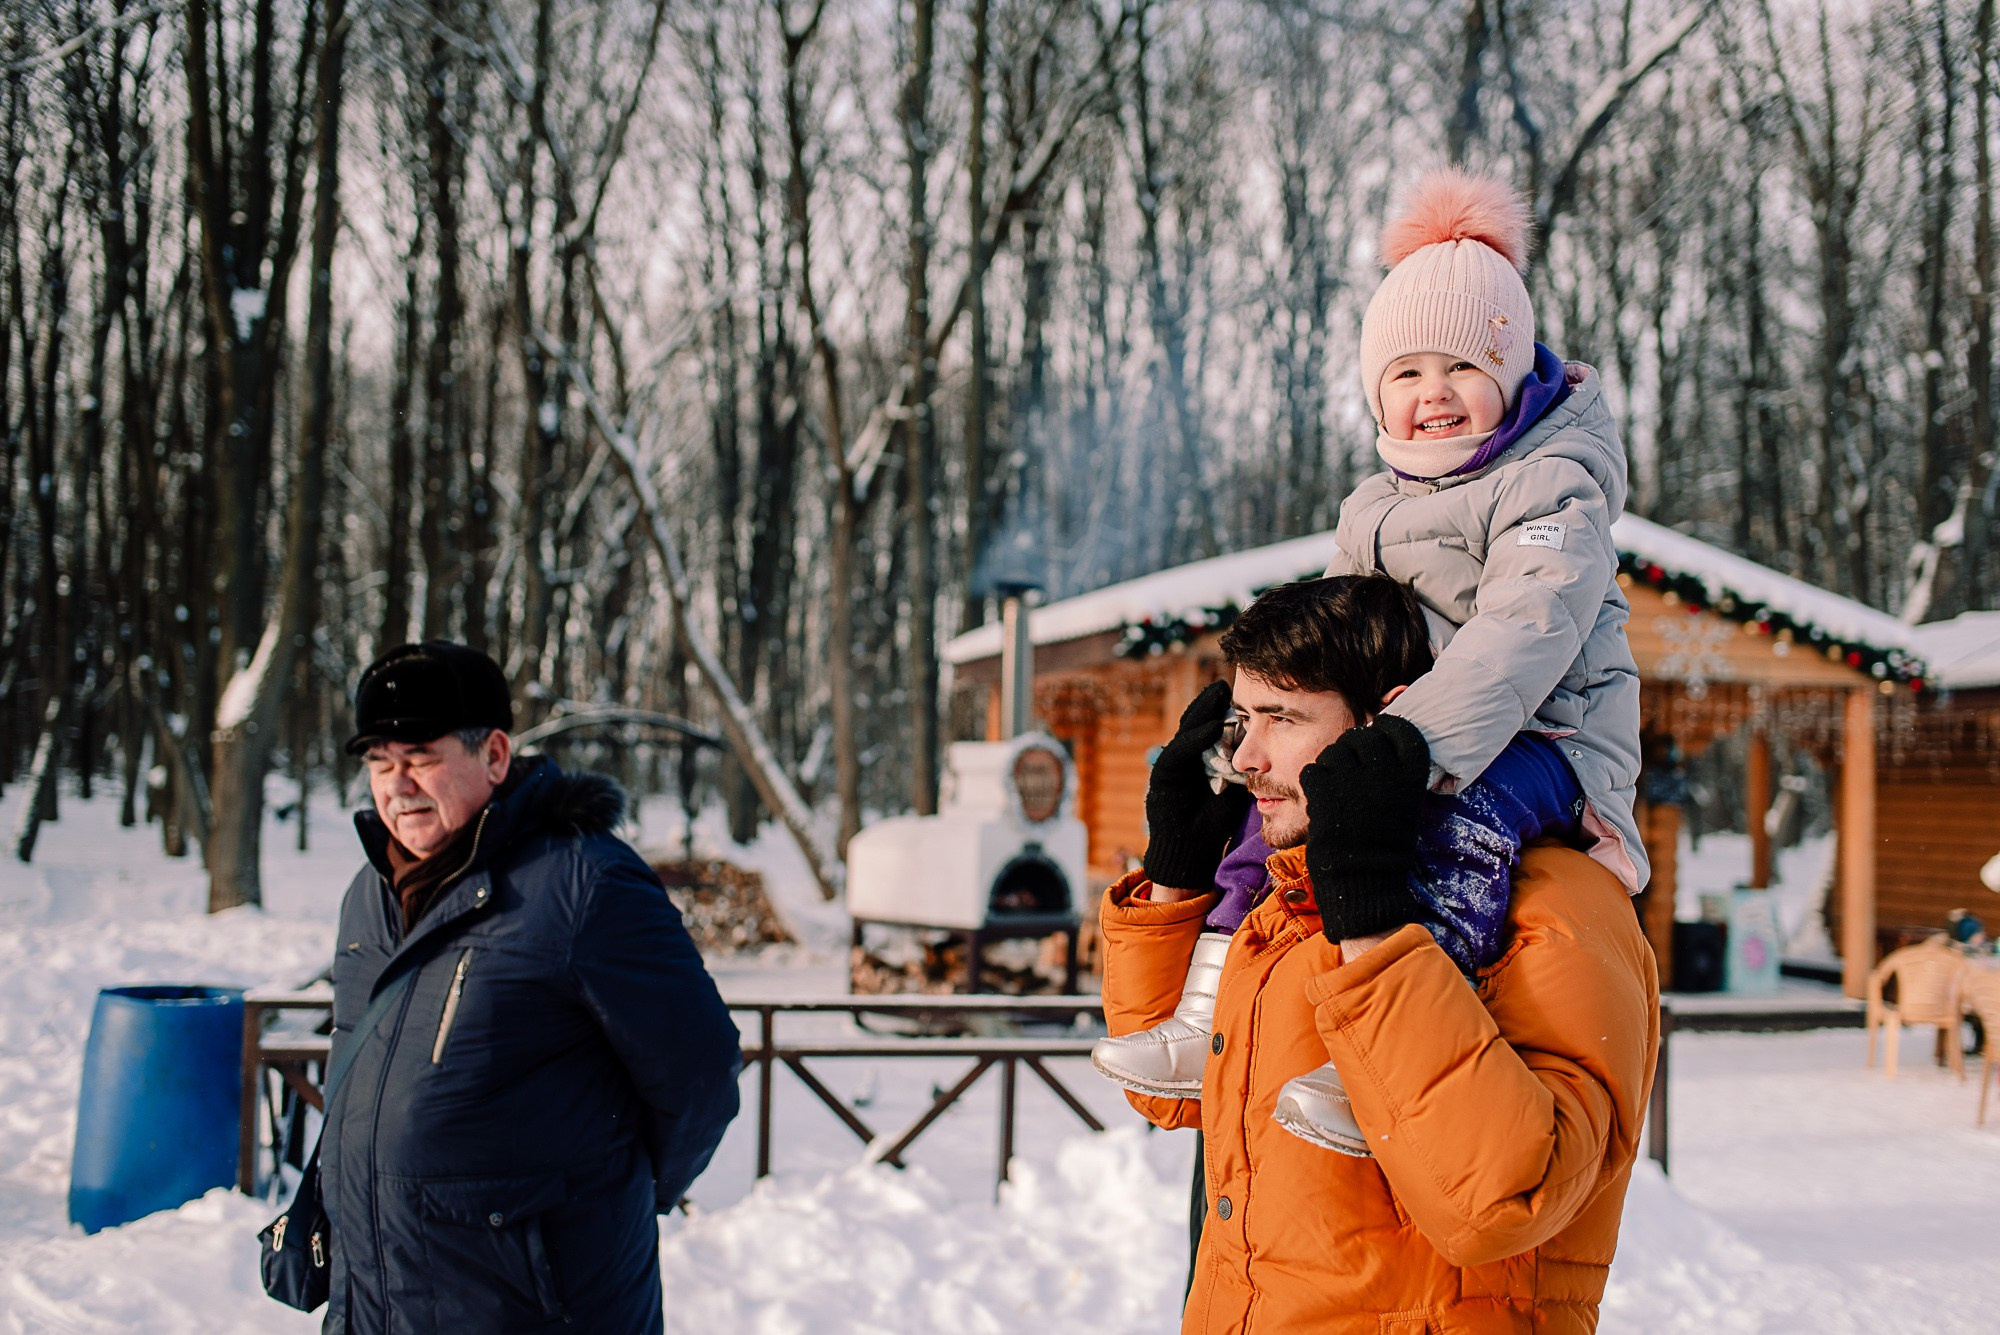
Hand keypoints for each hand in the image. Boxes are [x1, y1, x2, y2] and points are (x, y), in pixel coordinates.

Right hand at [1142, 680, 1253, 891]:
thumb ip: (1242, 767)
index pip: (1208, 728)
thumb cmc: (1214, 823)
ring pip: (1185, 732)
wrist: (1191, 853)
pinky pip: (1178, 753)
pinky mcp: (1162, 778)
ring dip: (1201, 712)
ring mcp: (1170, 767)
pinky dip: (1193, 739)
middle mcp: (1182, 759)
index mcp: (1198, 759)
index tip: (1238, 692)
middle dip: (1210, 703)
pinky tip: (1210, 726)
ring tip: (1218, 694)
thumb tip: (1264, 749)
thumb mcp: (1235, 788)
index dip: (1221, 710)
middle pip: (1195, 723)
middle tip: (1225, 683)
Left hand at [1299, 714, 1431, 939]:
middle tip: (1350, 765)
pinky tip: (1322, 797)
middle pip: (1364, 736)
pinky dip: (1314, 781)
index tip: (1380, 735)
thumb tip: (1375, 735)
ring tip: (1336, 785)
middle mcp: (1384, 771)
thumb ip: (1392, 772)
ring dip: (1332, 763)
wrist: (1364, 878)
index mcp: (1410, 775)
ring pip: (1335, 750)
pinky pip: (1313, 769)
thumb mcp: (1402, 803)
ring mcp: (1352, 778)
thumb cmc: (1385, 844)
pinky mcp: (1324, 789)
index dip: (1387, 729)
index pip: (1401, 730)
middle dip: (1355, 746)